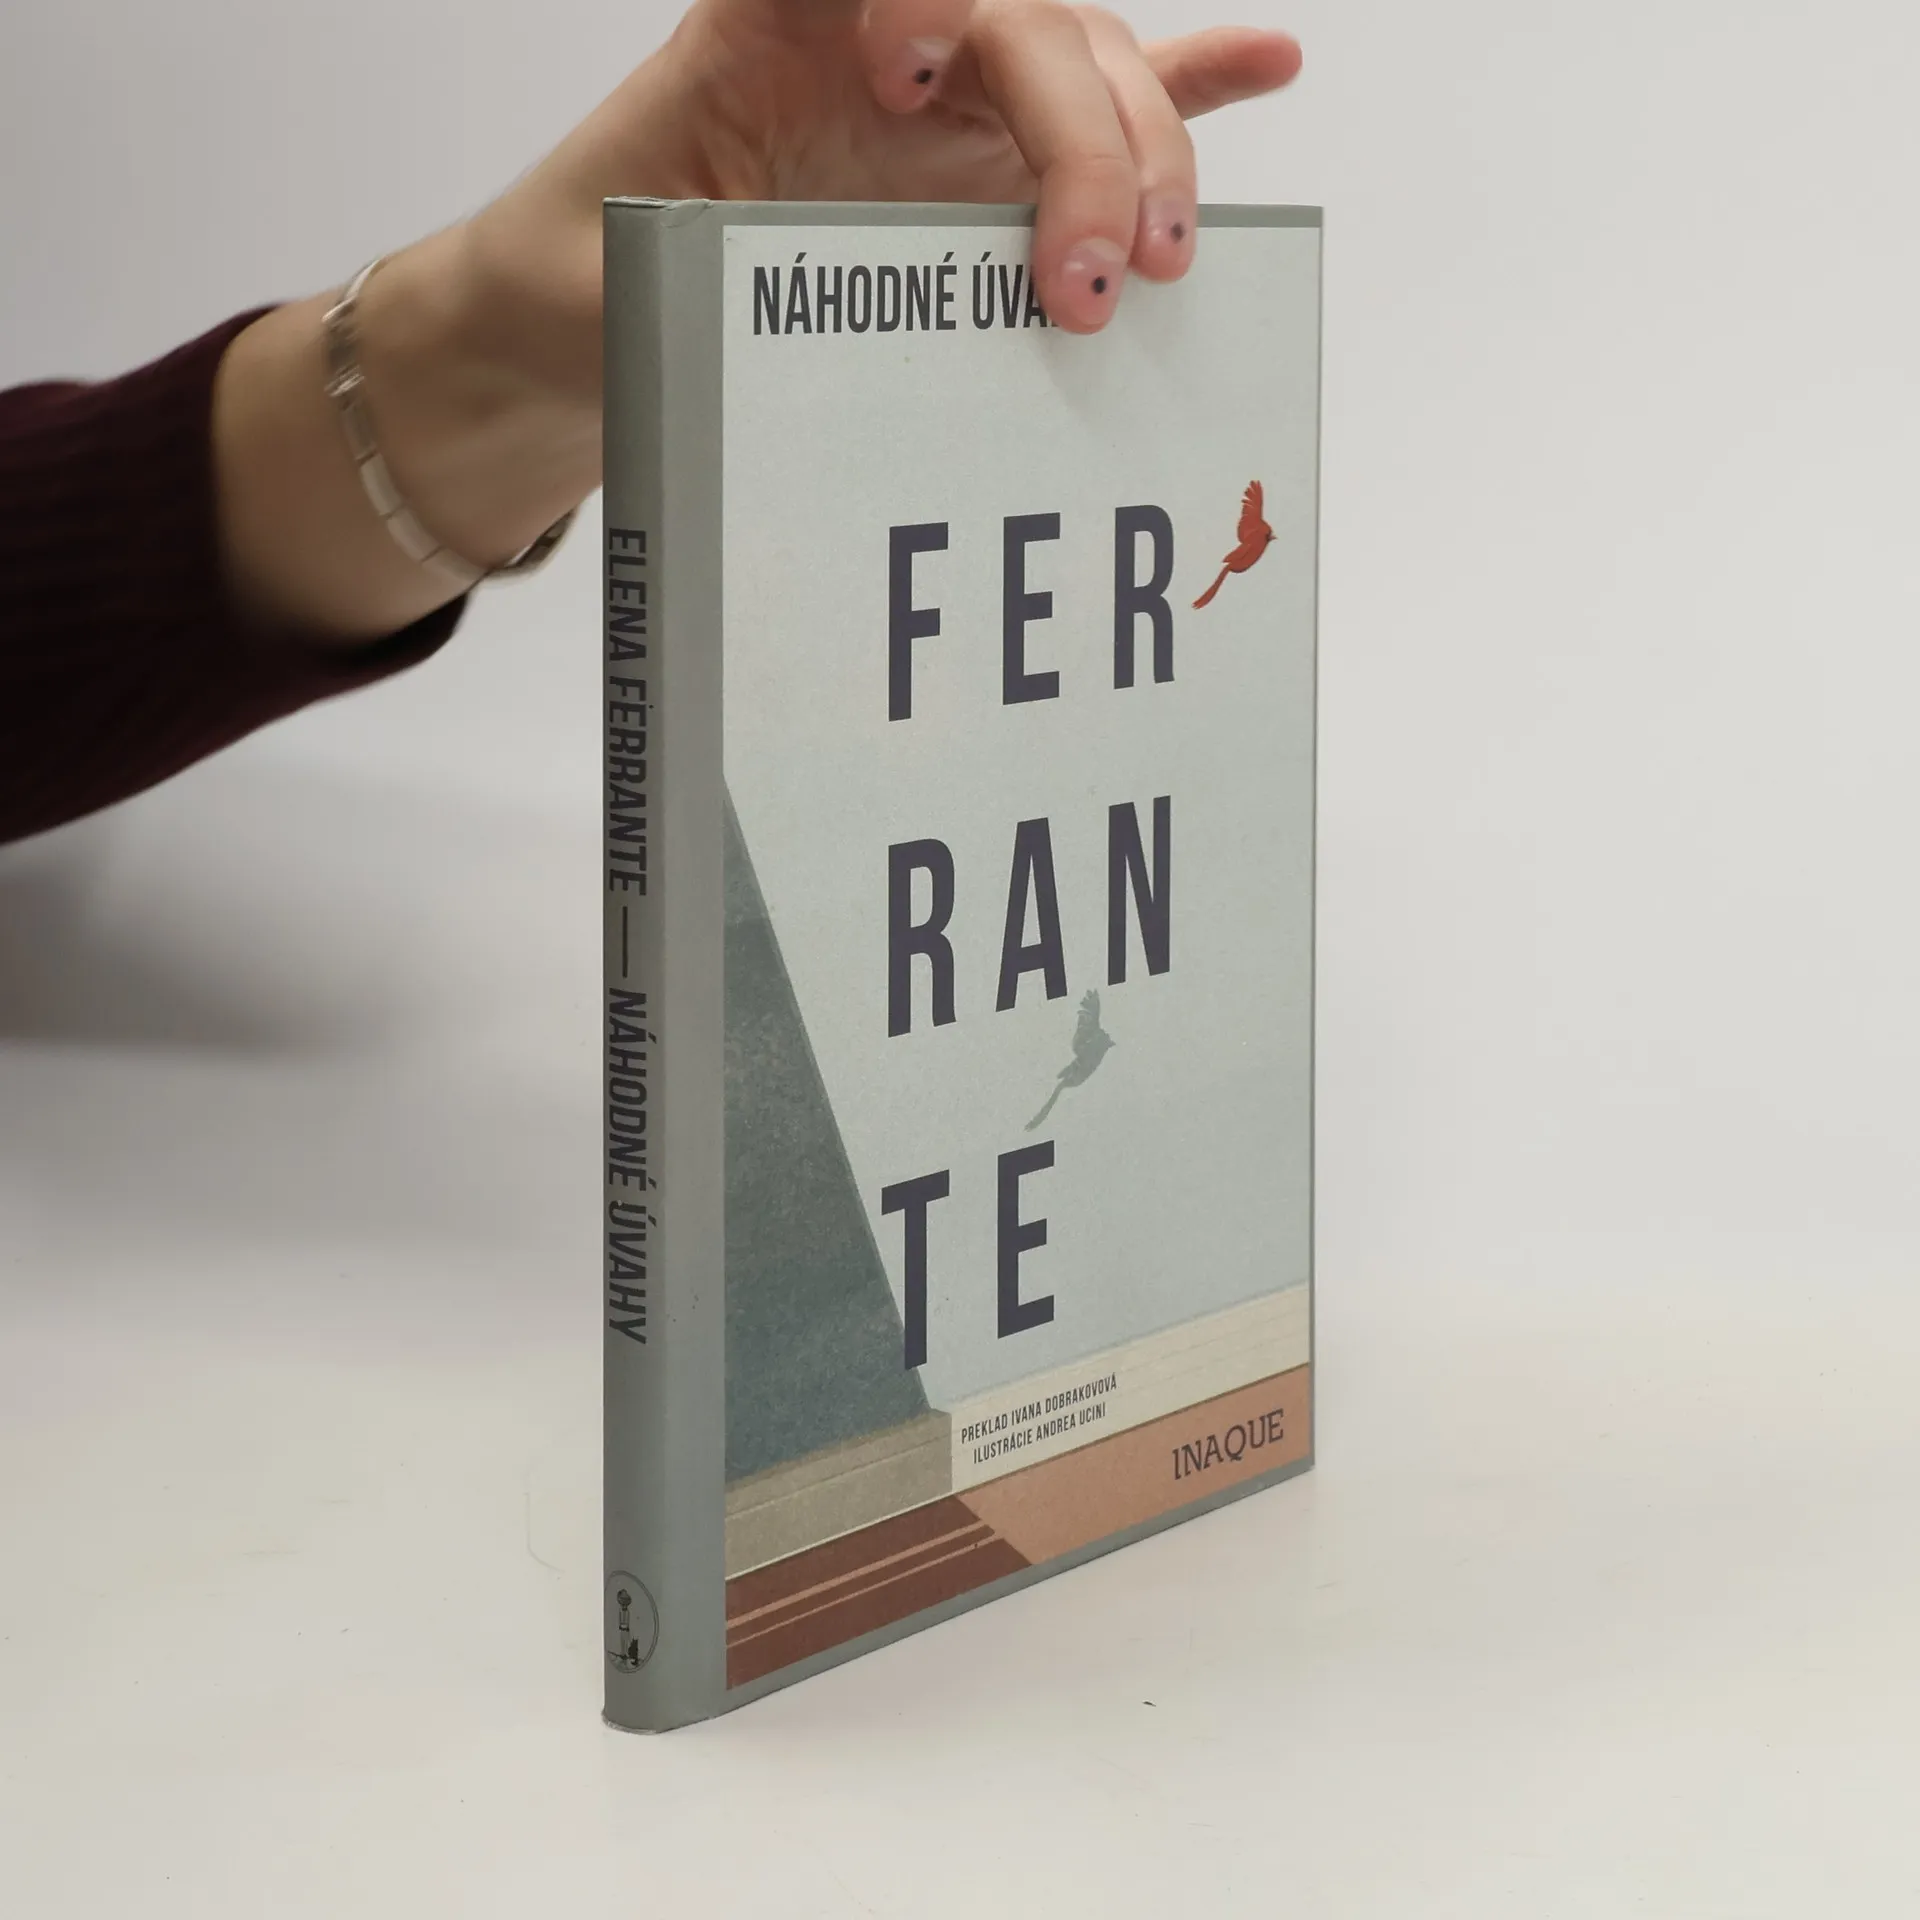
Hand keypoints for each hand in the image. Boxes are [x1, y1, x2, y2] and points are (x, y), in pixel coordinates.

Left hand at [213, 3, 1300, 641]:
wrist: (579, 320)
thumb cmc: (583, 284)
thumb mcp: (595, 276)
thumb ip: (653, 267)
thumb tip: (738, 278)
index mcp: (772, 25)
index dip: (935, 2)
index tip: (908, 78)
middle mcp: (881, 44)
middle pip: (1033, 33)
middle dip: (1083, 141)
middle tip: (1088, 283)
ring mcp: (947, 101)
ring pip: (1089, 75)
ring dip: (1144, 158)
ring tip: (1161, 264)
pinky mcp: (980, 167)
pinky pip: (1110, 105)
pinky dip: (1190, 87)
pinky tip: (1266, 68)